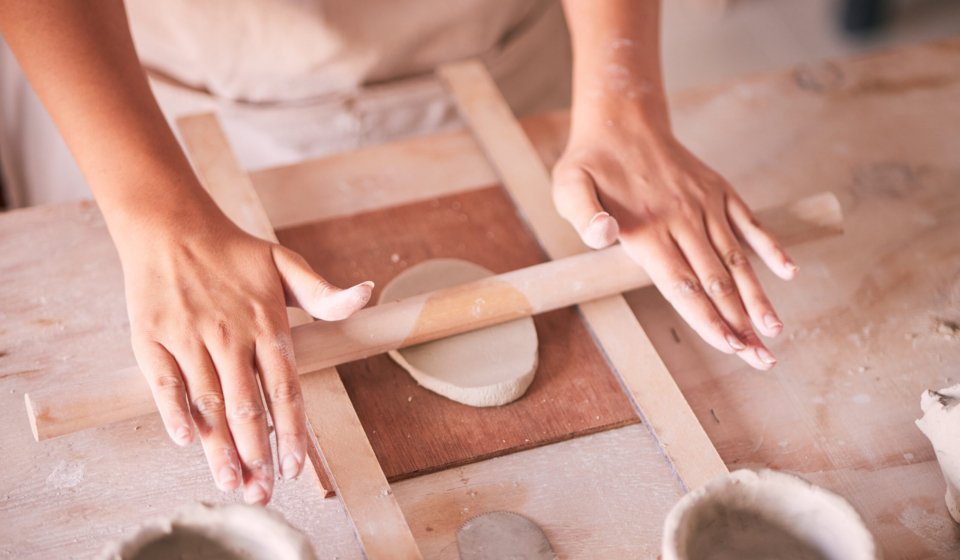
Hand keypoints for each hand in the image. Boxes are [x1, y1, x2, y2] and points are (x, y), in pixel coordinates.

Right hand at [118, 209, 371, 503]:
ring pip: (210, 402)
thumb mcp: (286, 264)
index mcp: (266, 323)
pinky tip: (188, 440)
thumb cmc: (233, 252)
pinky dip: (175, 412)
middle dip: (258, 454)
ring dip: (221, 447)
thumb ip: (325, 294)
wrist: (171, 226)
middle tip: (263, 492)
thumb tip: (367, 294)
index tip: (297, 466)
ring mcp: (190, 337)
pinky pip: (165, 383)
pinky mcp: (153, 338)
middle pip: (248, 405)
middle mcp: (230, 334)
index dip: (293, 430)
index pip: (285, 388)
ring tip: (232, 483)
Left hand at [552, 123, 796, 369]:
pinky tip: (788, 271)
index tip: (730, 347)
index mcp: (647, 229)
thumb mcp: (569, 188)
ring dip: (758, 296)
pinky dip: (770, 246)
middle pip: (716, 282)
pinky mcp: (719, 191)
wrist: (623, 119)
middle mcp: (681, 219)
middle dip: (740, 324)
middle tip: (762, 359)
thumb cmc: (591, 163)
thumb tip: (603, 236)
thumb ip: (583, 216)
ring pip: (736, 258)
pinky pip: (749, 222)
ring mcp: (704, 205)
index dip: (707, 319)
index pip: (682, 285)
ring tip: (775, 331)